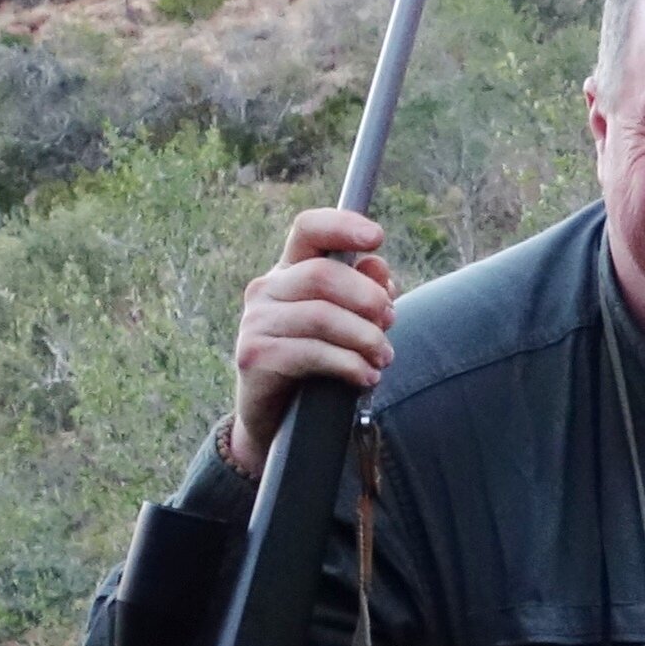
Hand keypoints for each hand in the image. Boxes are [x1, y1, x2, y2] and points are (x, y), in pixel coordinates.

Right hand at [227, 207, 397, 475]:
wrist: (279, 420)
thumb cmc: (319, 364)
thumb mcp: (350, 324)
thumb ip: (366, 292)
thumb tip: (377, 265)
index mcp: (290, 271)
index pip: (309, 229)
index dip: (342, 225)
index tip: (377, 237)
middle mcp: (266, 289)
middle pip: (322, 274)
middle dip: (367, 297)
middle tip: (390, 321)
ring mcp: (255, 321)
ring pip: (321, 315)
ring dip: (364, 337)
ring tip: (383, 358)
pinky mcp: (254, 355)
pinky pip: (311, 353)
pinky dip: (349, 365)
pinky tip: (366, 377)